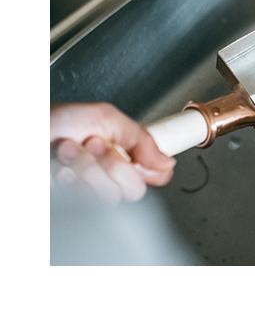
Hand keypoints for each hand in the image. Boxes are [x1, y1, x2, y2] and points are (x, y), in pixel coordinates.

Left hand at [51, 102, 175, 203]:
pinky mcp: (71, 204)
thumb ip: (141, 138)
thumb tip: (166, 161)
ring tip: (69, 151)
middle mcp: (109, 175)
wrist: (22, 135)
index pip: (156, 173)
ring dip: (87, 167)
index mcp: (123, 153)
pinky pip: (84, 201)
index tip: (141, 158)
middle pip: (135, 189)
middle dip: (112, 163)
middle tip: (94, 144)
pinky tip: (60, 168)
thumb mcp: (105, 116)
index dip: (152, 167)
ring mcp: (89, 191)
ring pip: (109, 196)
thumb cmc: (52, 121)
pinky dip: (71, 179)